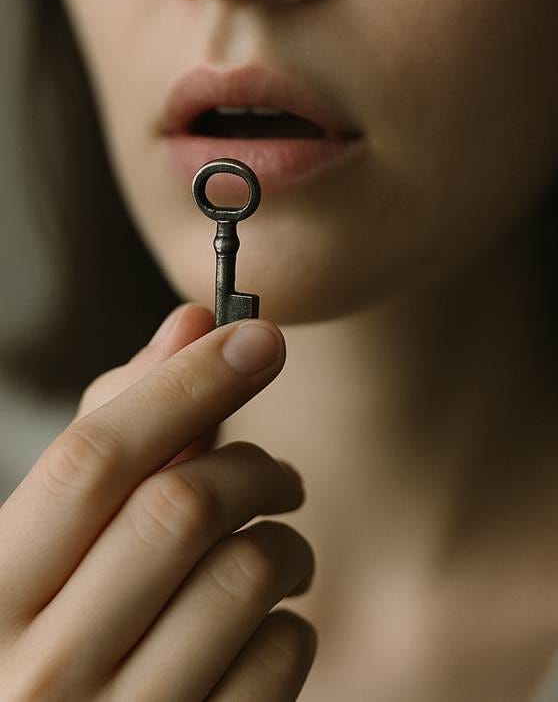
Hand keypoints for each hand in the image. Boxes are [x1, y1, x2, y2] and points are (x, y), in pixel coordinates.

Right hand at [0, 303, 315, 700]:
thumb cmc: (64, 622)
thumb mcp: (60, 535)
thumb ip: (124, 425)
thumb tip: (193, 325)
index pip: (93, 458)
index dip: (182, 383)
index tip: (254, 337)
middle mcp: (42, 668)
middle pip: (180, 507)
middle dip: (253, 467)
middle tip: (277, 476)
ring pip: (247, 574)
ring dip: (286, 541)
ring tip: (277, 547)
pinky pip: (282, 653)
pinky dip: (292, 618)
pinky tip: (266, 620)